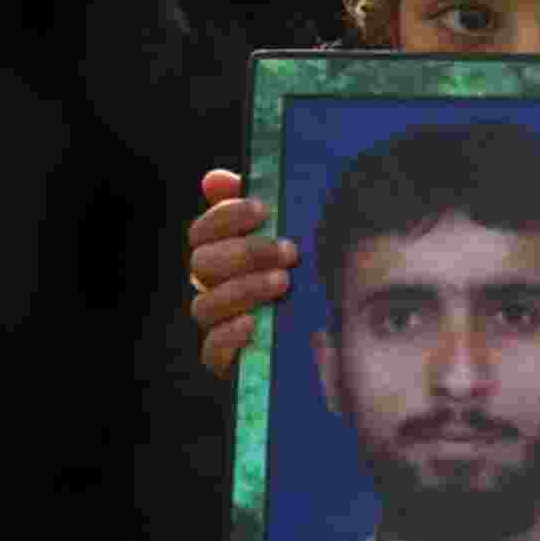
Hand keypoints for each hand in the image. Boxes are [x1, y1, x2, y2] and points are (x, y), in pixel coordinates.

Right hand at [188, 169, 298, 377]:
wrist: (337, 344)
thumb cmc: (312, 279)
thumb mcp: (296, 239)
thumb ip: (263, 208)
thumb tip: (215, 179)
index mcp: (223, 255)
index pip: (203, 231)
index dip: (225, 216)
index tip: (262, 210)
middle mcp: (214, 288)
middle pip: (202, 263)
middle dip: (246, 253)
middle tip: (290, 251)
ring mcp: (217, 325)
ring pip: (206, 304)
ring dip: (244, 289)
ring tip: (284, 282)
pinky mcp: (226, 361)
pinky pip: (211, 349)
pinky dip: (230, 335)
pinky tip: (255, 324)